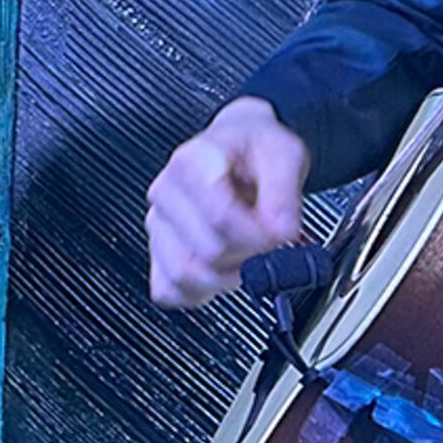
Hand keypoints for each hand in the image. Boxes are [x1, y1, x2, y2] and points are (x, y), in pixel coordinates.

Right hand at [146, 96, 308, 308]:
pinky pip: (166, 289)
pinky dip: (196, 294)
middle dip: (248, 260)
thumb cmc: (255, 150)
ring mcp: (159, 222)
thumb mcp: (284, 156)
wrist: (239, 148)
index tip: (281, 235)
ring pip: (184, 274)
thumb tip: (283, 232)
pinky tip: (219, 277)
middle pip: (206, 251)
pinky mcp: (158, 249)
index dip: (259, 237)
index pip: (220, 218)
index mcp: (192, 162)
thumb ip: (285, 195)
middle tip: (269, 248)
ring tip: (247, 261)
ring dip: (225, 280)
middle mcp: (167, 192)